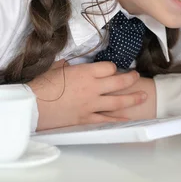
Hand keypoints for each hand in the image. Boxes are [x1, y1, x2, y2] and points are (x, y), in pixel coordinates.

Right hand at [27, 61, 147, 130]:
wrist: (31, 106)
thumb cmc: (41, 85)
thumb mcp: (57, 68)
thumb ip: (70, 66)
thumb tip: (71, 64)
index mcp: (86, 73)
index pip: (109, 68)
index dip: (113, 68)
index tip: (114, 69)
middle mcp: (93, 88)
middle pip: (119, 83)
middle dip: (131, 79)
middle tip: (137, 77)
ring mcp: (91, 104)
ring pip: (117, 102)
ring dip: (132, 99)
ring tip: (144, 96)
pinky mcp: (86, 118)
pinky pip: (106, 119)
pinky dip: (118, 120)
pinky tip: (128, 119)